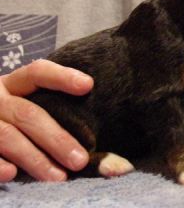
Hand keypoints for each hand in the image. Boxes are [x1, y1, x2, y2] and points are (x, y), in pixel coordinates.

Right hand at [0, 60, 92, 181]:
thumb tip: (108, 134)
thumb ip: (59, 110)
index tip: (88, 85)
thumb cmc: (15, 113)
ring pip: (8, 136)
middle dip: (57, 138)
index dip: (62, 77)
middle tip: (81, 159)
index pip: (38, 72)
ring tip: (60, 176)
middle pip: (29, 113)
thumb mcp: (30, 103)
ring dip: (35, 158)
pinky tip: (12, 174)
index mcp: (14, 83)